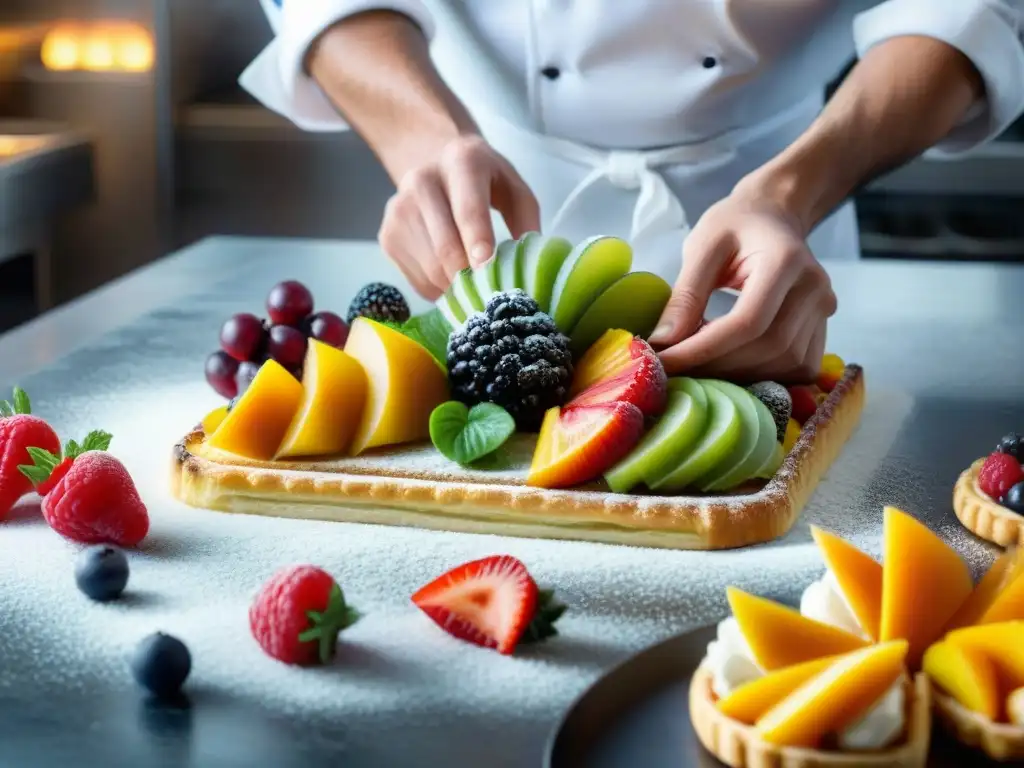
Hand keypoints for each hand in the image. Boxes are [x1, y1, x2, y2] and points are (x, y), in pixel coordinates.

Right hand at [378, 135, 539, 299]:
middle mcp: (422, 181)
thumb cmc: (482, 179)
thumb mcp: (512, 186)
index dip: (478, 241)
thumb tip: (526, 264)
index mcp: (461, 162)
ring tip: (474, 286)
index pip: (468, 209)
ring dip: (456, 288)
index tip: (488, 267)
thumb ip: (526, 220)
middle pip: (446, 247)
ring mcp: (399, 209)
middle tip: (492, 294)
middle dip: (471, 277)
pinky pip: (416, 278)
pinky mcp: (387, 234)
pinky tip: (451, 277)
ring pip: (430, 268)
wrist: (431, 160)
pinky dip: (438, 289)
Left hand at [648, 190, 836, 382]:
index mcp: (785, 260)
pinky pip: (798, 367)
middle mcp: (814, 288)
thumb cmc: (735, 225)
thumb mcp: (702, 246)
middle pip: (769, 347)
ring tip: (699, 365)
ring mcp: (824, 309)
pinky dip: (763, 375)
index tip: (666, 362)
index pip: (748, 321)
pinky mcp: (824, 326)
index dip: (704, 349)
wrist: (774, 215)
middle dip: (717, 365)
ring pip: (785, 364)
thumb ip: (685, 294)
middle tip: (676, 369)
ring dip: (738, 375)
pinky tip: (731, 365)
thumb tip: (665, 342)